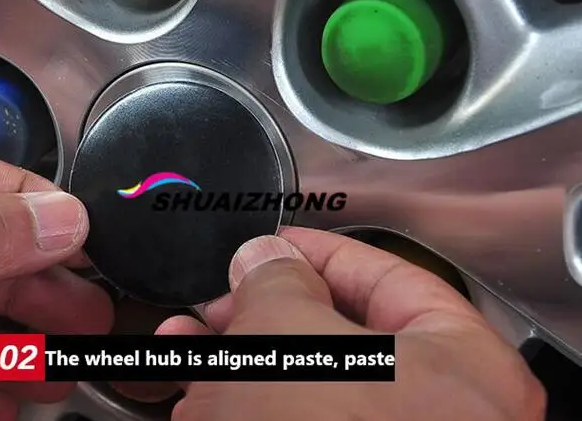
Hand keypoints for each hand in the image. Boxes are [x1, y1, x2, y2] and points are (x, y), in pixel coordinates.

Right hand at [158, 228, 545, 420]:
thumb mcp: (288, 335)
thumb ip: (276, 281)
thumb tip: (265, 256)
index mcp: (460, 363)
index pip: (386, 275)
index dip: (316, 250)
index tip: (269, 244)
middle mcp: (436, 413)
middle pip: (337, 335)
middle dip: (259, 313)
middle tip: (215, 301)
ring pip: (304, 387)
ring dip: (240, 362)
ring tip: (186, 344)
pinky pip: (294, 419)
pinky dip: (248, 406)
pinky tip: (203, 397)